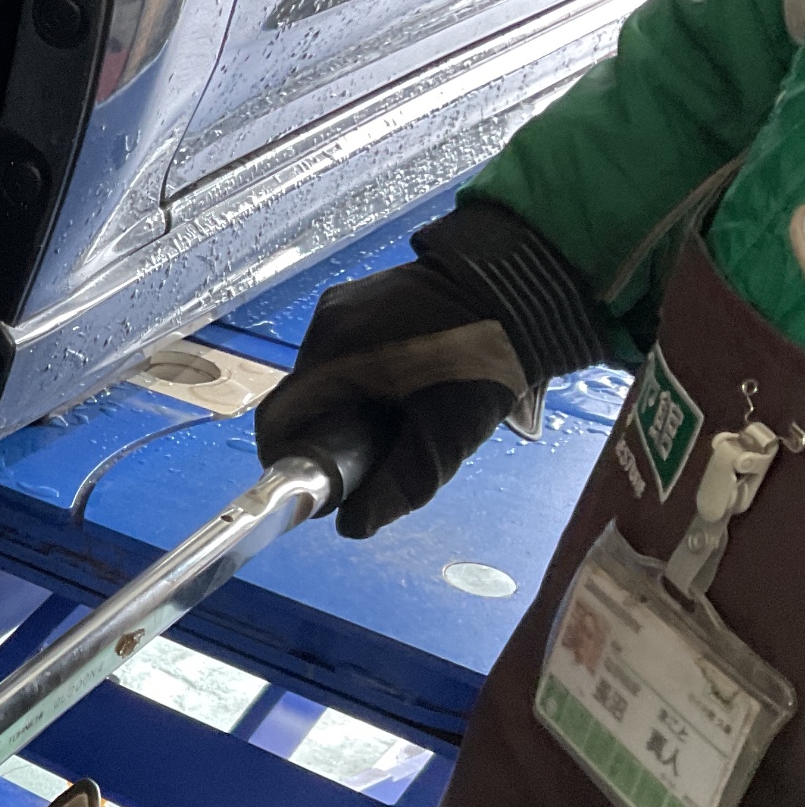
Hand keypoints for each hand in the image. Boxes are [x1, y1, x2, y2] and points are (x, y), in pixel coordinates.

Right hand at [254, 199, 607, 538]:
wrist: (528, 280)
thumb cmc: (482, 359)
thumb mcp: (447, 434)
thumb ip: (401, 484)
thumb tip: (354, 526)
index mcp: (332, 360)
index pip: (278, 420)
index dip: (289, 460)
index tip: (321, 484)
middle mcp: (326, 327)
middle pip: (306, 399)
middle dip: (331, 433)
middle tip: (376, 454)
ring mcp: (346, 303)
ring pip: (330, 373)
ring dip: (353, 401)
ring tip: (404, 413)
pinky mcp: (370, 292)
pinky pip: (351, 347)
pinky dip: (370, 372)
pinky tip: (414, 379)